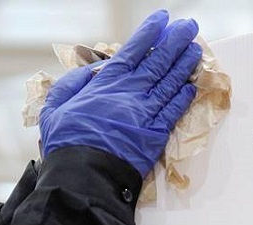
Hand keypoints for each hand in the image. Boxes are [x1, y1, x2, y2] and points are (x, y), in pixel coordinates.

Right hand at [39, 10, 201, 176]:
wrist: (85, 176)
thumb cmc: (67, 143)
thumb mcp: (55, 107)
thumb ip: (72, 84)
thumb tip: (90, 70)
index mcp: (107, 84)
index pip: (134, 51)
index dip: (150, 33)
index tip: (162, 19)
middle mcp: (131, 93)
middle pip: (159, 62)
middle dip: (175, 42)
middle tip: (189, 27)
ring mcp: (146, 113)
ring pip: (170, 83)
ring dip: (185, 65)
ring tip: (197, 49)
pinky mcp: (157, 134)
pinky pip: (174, 111)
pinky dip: (184, 96)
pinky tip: (192, 85)